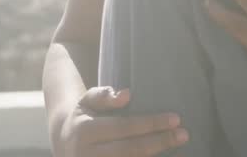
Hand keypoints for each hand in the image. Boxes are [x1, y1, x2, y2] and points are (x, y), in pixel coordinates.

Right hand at [53, 86, 187, 156]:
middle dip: (159, 142)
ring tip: (178, 150)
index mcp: (85, 130)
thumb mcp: (86, 102)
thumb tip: (127, 95)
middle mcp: (88, 153)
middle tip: (183, 134)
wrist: (63, 145)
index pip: (123, 126)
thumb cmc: (83, 118)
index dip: (150, 123)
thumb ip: (104, 96)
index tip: (175, 119)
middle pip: (130, 150)